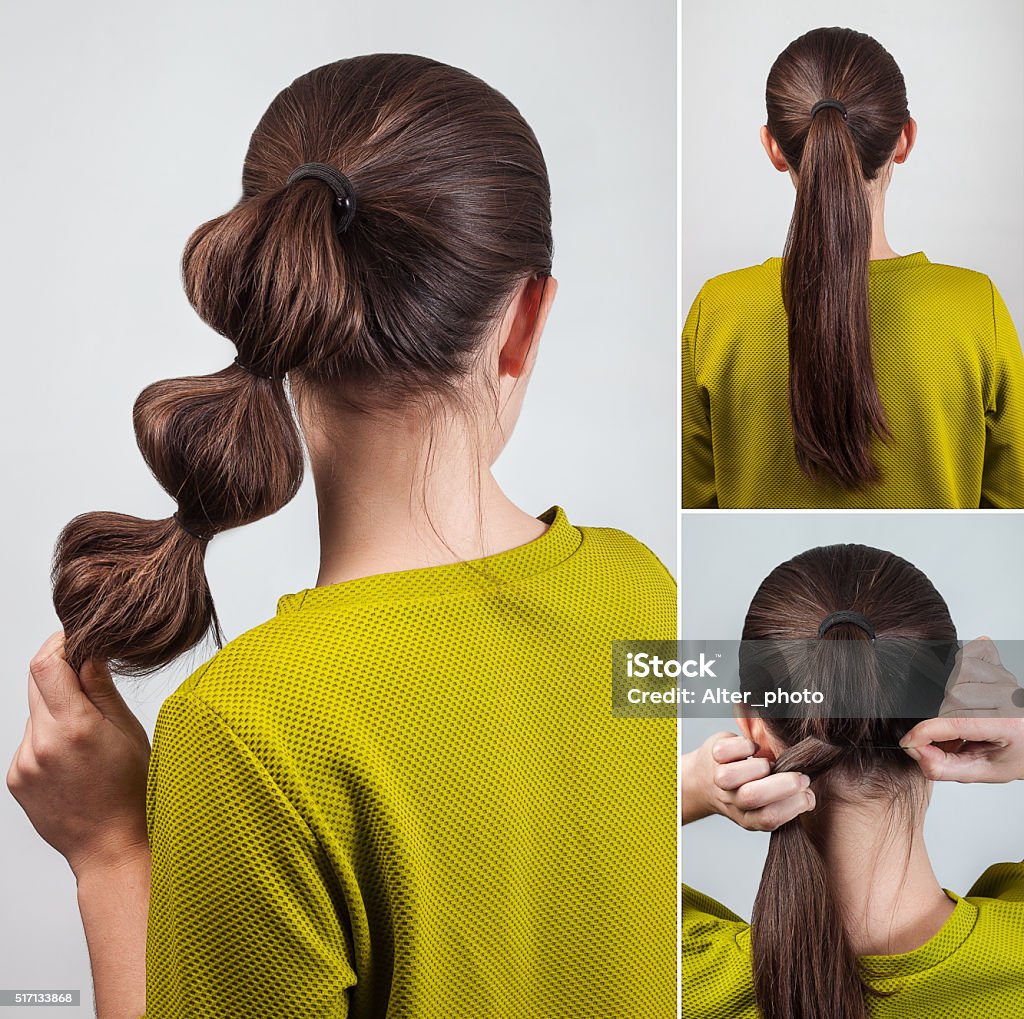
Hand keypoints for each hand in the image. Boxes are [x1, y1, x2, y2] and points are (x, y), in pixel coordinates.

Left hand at [6, 631, 151, 879]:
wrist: (109, 845)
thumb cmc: (131, 790)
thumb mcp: (128, 731)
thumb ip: (101, 689)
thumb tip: (88, 651)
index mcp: (75, 727)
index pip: (46, 665)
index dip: (58, 643)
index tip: (75, 639)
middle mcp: (41, 743)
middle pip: (36, 683)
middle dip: (59, 671)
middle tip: (86, 675)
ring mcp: (23, 762)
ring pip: (34, 713)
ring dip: (55, 708)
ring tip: (86, 733)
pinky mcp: (14, 778)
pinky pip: (28, 740)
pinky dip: (48, 736)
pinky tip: (72, 757)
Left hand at [681, 730, 813, 830]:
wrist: (705, 779)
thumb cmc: (746, 787)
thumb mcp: (766, 801)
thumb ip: (786, 800)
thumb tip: (809, 795)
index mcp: (748, 817)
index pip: (770, 818)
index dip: (793, 805)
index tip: (807, 792)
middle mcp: (731, 801)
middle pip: (752, 796)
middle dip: (782, 785)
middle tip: (800, 777)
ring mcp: (718, 779)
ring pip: (732, 776)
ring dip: (758, 767)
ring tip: (767, 764)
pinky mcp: (712, 756)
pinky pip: (726, 750)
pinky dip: (745, 746)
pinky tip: (752, 750)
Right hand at [900, 637, 1023, 782]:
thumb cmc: (1015, 754)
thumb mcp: (984, 772)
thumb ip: (945, 767)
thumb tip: (915, 750)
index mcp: (1009, 725)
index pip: (957, 723)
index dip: (925, 733)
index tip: (909, 742)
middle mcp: (1010, 697)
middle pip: (952, 699)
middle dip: (943, 721)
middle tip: (953, 738)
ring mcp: (1006, 679)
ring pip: (956, 677)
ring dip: (950, 698)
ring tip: (962, 716)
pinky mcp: (1001, 667)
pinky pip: (969, 655)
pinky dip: (959, 667)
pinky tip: (964, 686)